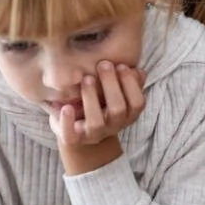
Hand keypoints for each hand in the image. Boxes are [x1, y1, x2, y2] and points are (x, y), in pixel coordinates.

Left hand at [49, 60, 144, 175]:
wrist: (81, 134)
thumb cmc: (101, 106)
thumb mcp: (116, 94)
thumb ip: (128, 83)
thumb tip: (138, 71)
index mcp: (127, 116)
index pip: (137, 103)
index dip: (131, 84)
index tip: (120, 65)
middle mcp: (113, 126)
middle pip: (118, 110)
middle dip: (111, 85)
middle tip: (102, 65)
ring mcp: (94, 134)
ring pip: (96, 123)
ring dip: (91, 98)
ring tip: (86, 79)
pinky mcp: (74, 139)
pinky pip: (71, 136)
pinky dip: (67, 122)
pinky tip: (67, 107)